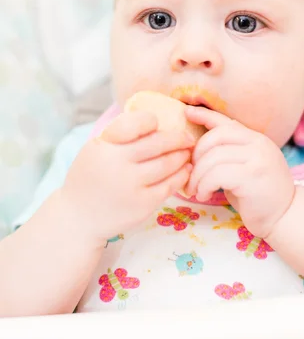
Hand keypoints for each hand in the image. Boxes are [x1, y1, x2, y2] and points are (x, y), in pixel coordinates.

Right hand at [61, 110, 193, 242]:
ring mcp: (131, 185)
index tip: (157, 124)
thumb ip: (119, 136)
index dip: (150, 121)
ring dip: (182, 156)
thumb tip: (156, 120)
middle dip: (178, 139)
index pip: (134, 123)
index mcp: (104, 145)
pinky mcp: (142, 204)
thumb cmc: (91, 177)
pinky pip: (169, 185)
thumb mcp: (95, 149)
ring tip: (188, 153)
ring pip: (167, 164)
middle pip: (157, 143)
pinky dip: (181, 175)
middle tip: (189, 138)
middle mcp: (117, 164)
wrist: (79, 217)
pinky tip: (185, 170)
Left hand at [185, 106, 294, 238]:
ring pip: (213, 157)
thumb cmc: (259, 196)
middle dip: (196, 154)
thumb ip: (229, 153)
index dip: (204, 115)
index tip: (187, 112)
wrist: (285, 218)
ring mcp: (258, 158)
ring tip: (196, 190)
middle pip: (216, 137)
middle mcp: (258, 143)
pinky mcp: (253, 176)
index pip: (227, 121)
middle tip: (190, 173)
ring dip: (198, 175)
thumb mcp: (244, 168)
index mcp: (256, 139)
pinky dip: (204, 185)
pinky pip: (217, 174)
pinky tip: (204, 195)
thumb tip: (200, 144)